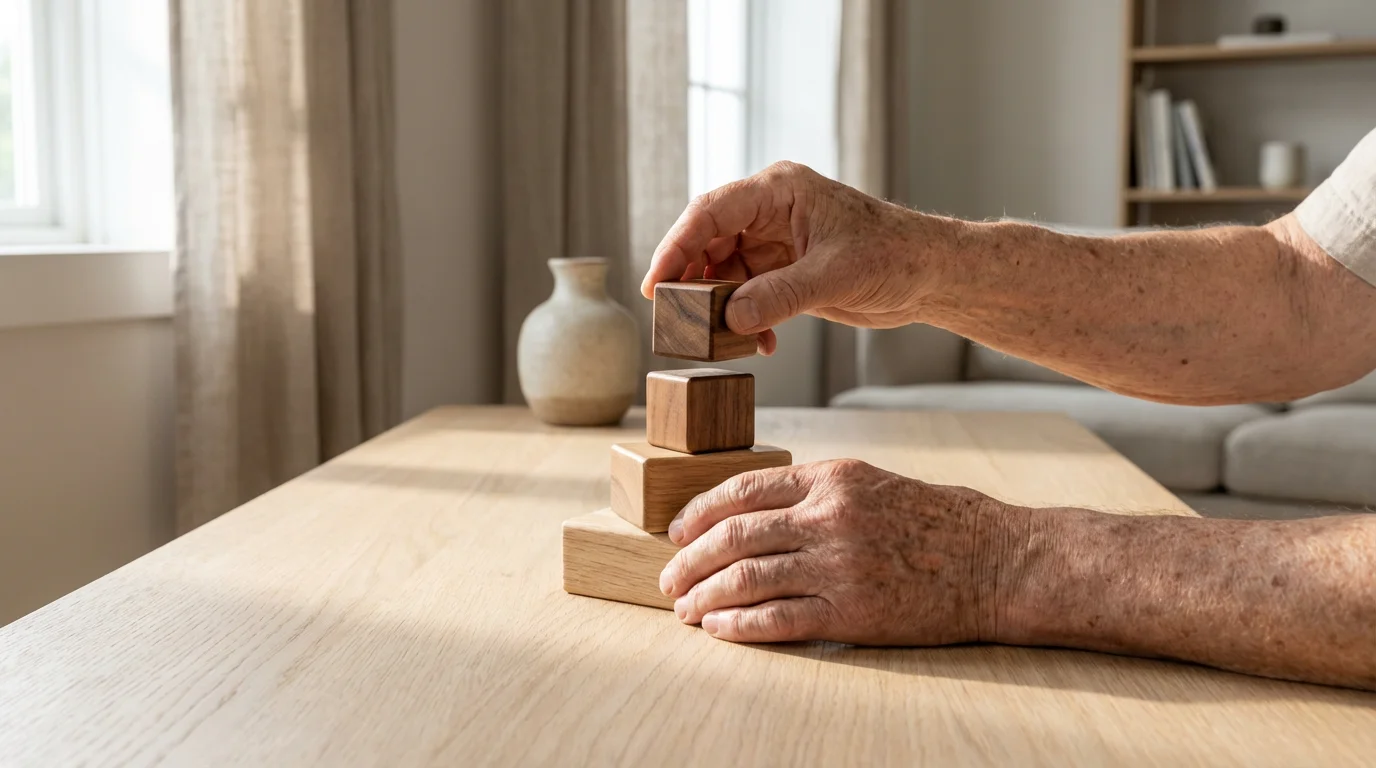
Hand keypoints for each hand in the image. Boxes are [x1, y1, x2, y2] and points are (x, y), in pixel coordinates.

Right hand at [641, 162, 936, 355]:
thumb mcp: (836, 276)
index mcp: (779, 191)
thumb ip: (781, 296)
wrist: (930, 275)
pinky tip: (760, 345)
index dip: (676, 246)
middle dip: (691, 281)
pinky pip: (746, 294)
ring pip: (723, 272)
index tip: (656, 285)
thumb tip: (731, 319)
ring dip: (720, 308)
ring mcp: (775, 242)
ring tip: (720, 339)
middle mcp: (770, 212)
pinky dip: (746, 320)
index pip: (710, 212)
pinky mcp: (784, 271)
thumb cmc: (895, 255)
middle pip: (707, 241)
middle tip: (676, 319)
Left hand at [658, 459, 1014, 644]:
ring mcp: (839, 566)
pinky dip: (740, 625)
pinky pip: (778, 619)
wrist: (997, 562)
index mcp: (832, 478)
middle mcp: (829, 517)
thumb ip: (813, 492)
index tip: (676, 532)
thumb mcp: (872, 483)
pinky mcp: (853, 612)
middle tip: (668, 579)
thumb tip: (750, 513)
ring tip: (686, 609)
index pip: (743, 490)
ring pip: (747, 579)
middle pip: (734, 537)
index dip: (699, 513)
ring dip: (706, 596)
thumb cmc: (937, 521)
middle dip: (689, 560)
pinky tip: (720, 628)